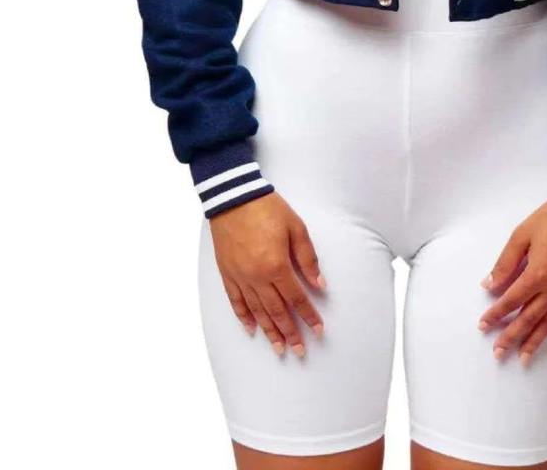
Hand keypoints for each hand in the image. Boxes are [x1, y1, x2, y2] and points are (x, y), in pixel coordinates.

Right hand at [209, 192, 325, 356]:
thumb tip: (319, 284)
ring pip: (256, 311)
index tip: (318, 331)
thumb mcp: (296, 228)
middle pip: (276, 311)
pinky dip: (244, 317)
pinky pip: (236, 301)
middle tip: (299, 351)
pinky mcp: (227, 273)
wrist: (234, 197)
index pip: (296, 298)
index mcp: (276, 265)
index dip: (308, 316)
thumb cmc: (269, 209)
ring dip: (269, 331)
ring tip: (279, 348)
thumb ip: (308, 258)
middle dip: (290, 332)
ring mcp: (240, 276)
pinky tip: (252, 329)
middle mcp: (257, 276)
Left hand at [479, 200, 546, 364]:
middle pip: (529, 318)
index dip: (496, 314)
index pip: (511, 301)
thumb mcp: (521, 235)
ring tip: (523, 357)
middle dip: (512, 337)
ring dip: (535, 340)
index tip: (484, 325)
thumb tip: (490, 284)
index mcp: (538, 273)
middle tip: (498, 352)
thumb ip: (505, 263)